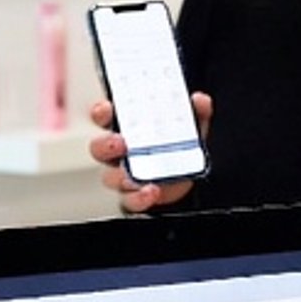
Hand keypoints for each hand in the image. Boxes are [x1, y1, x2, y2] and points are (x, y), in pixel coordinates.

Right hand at [89, 91, 211, 213]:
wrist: (184, 176)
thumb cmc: (175, 145)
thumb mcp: (187, 125)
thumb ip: (193, 112)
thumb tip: (200, 101)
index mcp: (126, 128)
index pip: (104, 116)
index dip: (102, 112)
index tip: (106, 109)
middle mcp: (119, 152)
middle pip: (100, 148)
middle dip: (106, 144)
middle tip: (120, 142)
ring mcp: (123, 175)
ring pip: (111, 176)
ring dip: (121, 175)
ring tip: (134, 175)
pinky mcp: (134, 195)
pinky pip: (130, 199)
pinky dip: (139, 197)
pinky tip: (150, 191)